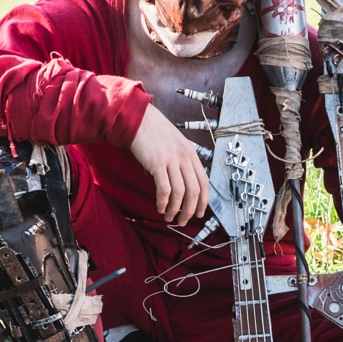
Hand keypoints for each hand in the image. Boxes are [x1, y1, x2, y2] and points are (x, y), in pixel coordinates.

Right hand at [130, 103, 209, 226]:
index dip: (203, 201)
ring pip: (179, 193)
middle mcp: (184, 157)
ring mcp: (171, 160)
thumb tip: (184, 185)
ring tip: (169, 217)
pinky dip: (163, 202)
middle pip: (193, 191)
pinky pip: (164, 190)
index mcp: (191, 153)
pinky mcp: (157, 163)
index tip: (198, 213)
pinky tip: (160, 207)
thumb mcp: (176, 144)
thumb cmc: (154, 132)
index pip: (204, 182)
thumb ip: (183, 161)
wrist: (138, 120)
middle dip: (189, 210)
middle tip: (183, 221)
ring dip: (175, 210)